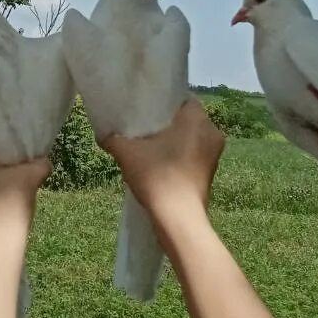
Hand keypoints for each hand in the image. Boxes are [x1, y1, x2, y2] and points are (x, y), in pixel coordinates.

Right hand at [101, 97, 224, 214]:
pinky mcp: (211, 172)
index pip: (181, 98)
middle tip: (143, 126)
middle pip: (186, 118)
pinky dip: (179, 155)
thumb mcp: (127, 153)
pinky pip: (193, 154)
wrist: (178, 219)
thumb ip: (113, 138)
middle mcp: (211, 131)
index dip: (162, 101)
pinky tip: (160, 163)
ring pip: (191, 137)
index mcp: (197, 118)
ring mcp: (214, 154)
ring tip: (149, 146)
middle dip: (167, 122)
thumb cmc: (157, 176)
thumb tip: (103, 135)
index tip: (145, 107)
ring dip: (174, 140)